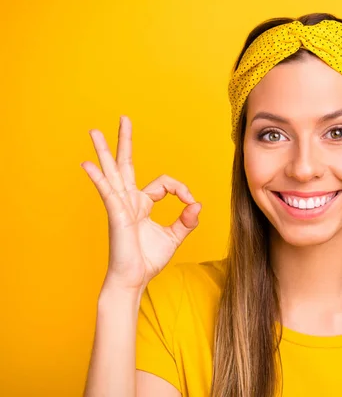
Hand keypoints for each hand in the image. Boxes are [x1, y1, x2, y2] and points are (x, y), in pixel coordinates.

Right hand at [81, 116, 201, 291]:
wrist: (134, 279)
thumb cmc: (149, 259)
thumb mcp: (174, 236)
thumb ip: (186, 220)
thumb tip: (197, 204)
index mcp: (143, 203)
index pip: (164, 183)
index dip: (180, 189)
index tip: (190, 203)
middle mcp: (130, 200)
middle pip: (126, 165)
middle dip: (125, 142)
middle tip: (124, 118)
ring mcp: (121, 206)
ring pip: (113, 172)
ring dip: (104, 151)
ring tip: (95, 131)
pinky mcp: (116, 214)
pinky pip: (107, 192)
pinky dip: (98, 178)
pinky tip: (87, 164)